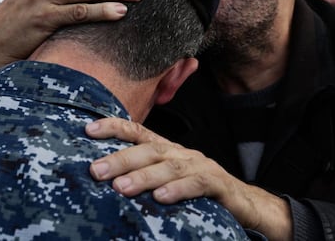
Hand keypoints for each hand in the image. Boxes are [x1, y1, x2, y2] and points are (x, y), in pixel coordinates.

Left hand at [87, 118, 292, 239]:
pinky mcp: (219, 185)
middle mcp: (183, 154)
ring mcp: (202, 167)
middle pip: (150, 150)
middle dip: (121, 159)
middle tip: (95, 171)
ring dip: (144, 176)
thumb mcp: (169, 182)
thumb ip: (144, 177)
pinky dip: (178, 189)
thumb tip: (106, 182)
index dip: (115, 127)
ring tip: (120, 188)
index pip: (139, 132)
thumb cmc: (201, 194)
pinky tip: (161, 198)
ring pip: (170, 167)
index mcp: (169, 150)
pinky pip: (198, 185)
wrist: (247, 206)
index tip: (88, 130)